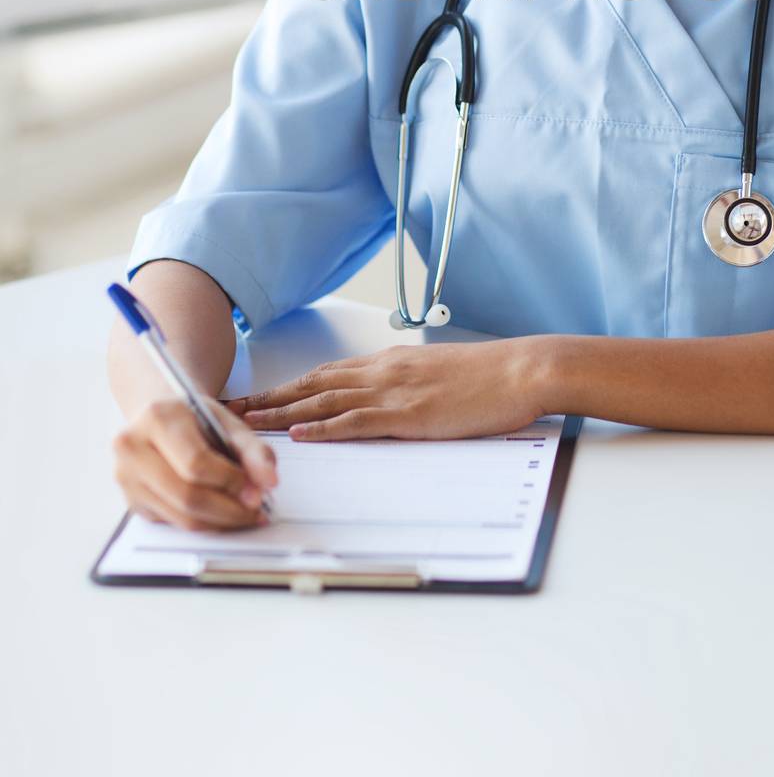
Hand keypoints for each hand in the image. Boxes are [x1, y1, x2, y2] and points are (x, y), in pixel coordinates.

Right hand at [112, 395, 278, 531]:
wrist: (160, 417)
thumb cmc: (195, 417)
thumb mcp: (226, 421)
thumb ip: (253, 449)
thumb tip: (269, 482)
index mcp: (157, 417)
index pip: (195, 462)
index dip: (230, 482)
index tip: (257, 492)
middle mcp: (132, 447)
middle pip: (186, 495)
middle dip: (228, 509)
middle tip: (256, 511)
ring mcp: (126, 477)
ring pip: (180, 516)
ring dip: (220, 522)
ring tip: (246, 515)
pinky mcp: (132, 501)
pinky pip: (173, 523)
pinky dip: (204, 524)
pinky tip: (223, 515)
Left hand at [225, 337, 552, 441]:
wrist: (521, 369)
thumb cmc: (488, 376)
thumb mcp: (438, 373)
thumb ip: (408, 383)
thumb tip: (388, 400)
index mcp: (390, 362)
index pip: (325, 373)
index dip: (287, 386)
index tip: (255, 396)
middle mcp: (383, 371)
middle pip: (312, 383)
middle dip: (268, 398)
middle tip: (229, 408)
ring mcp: (394, 391)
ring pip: (324, 400)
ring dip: (282, 412)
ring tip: (245, 422)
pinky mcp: (409, 414)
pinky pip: (357, 421)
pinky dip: (325, 427)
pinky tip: (301, 434)